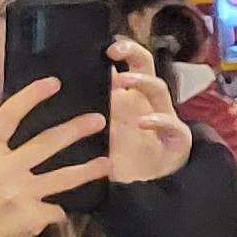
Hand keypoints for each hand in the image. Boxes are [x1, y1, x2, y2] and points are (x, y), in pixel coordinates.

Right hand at [0, 76, 109, 236]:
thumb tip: (20, 117)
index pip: (9, 115)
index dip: (31, 96)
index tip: (53, 83)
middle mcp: (3, 168)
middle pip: (46, 142)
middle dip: (75, 129)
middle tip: (98, 120)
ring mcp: (19, 192)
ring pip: (63, 177)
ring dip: (88, 170)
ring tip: (107, 163)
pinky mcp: (31, 215)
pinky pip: (55, 208)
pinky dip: (57, 209)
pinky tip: (59, 211)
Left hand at [102, 39, 194, 184]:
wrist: (144, 191)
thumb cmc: (121, 158)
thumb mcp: (100, 133)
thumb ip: (88, 112)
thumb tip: (59, 91)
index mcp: (130, 98)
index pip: (128, 64)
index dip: (120, 50)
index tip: (101, 45)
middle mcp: (147, 103)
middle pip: (146, 67)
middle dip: (133, 52)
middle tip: (113, 50)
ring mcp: (164, 119)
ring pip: (160, 90)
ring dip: (142, 82)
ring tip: (123, 81)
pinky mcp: (176, 140)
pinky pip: (174, 126)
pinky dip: (158, 121)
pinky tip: (143, 122)